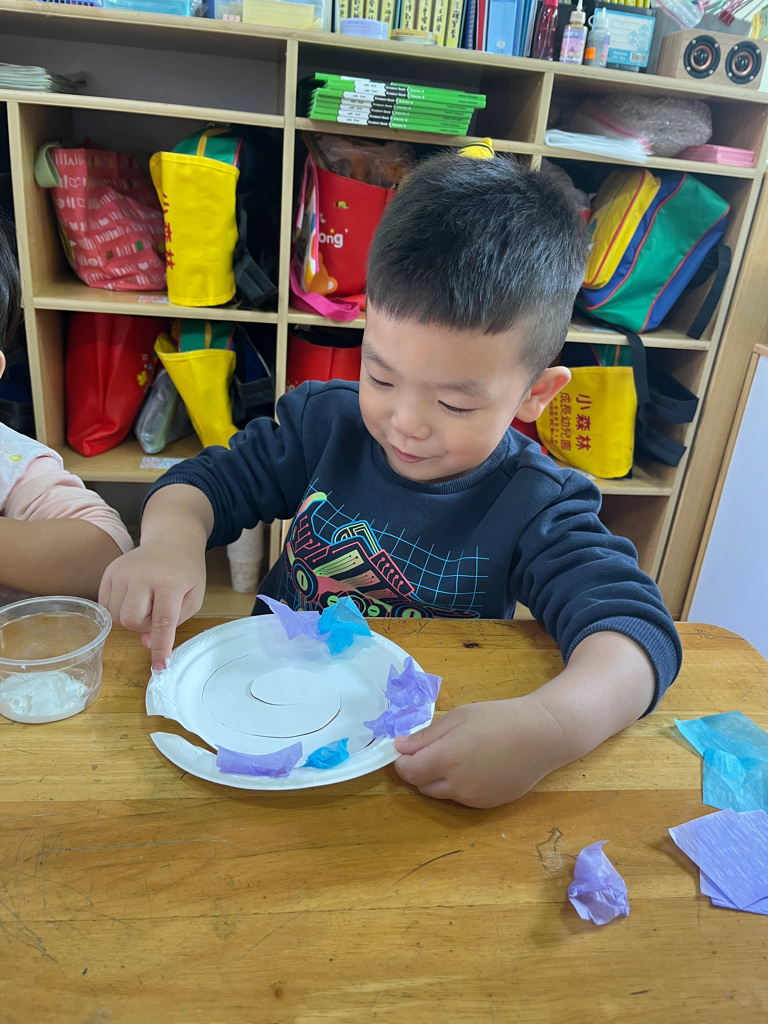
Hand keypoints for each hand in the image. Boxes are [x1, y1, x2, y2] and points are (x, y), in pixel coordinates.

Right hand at [98, 536, 205, 670]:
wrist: (172, 540)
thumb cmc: (186, 571)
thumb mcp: (193, 597)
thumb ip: (174, 622)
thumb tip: (146, 643)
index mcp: (170, 582)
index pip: (162, 621)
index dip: (161, 647)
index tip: (160, 667)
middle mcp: (143, 575)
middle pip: (131, 620)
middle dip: (143, 625)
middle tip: (156, 612)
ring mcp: (122, 571)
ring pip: (116, 615)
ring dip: (131, 617)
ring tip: (146, 601)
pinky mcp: (110, 571)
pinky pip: (105, 605)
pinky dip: (118, 609)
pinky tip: (133, 597)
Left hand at [393, 695, 569, 808]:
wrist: (541, 736)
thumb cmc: (498, 719)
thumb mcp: (458, 717)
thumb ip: (426, 736)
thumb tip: (399, 747)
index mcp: (447, 759)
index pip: (408, 771)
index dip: (401, 761)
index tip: (405, 749)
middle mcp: (457, 785)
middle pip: (421, 786)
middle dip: (418, 770)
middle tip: (431, 749)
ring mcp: (473, 799)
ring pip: (440, 794)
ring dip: (437, 779)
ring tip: (456, 755)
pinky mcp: (488, 805)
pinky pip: (461, 798)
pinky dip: (458, 786)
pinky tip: (474, 766)